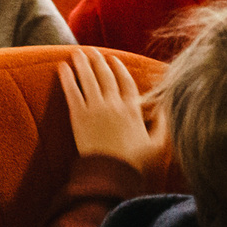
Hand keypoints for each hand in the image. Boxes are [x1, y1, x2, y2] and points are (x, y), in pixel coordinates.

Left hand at [59, 49, 165, 171]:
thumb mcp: (158, 145)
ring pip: (88, 79)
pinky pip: (72, 91)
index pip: (126, 82)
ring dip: (82, 64)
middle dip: (99, 61)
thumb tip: (165, 107)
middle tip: (92, 50)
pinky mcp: (79, 116)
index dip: (118, 69)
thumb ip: (163, 124)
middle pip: (106, 76)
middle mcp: (114, 105)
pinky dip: (67, 78)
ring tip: (77, 53)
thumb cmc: (135, 163)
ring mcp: (95, 109)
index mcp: (133, 110)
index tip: (112, 59)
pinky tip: (62, 67)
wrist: (111, 175)